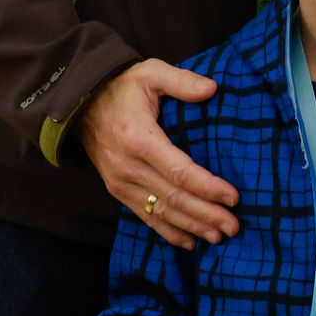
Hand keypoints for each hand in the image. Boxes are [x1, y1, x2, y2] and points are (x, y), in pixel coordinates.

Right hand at [77, 58, 238, 247]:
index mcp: (139, 138)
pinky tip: (189, 242)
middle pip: (173, 198)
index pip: (179, 171)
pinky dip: (168, 232)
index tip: (234, 197)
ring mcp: (120, 183)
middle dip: (206, 214)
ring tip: (219, 237)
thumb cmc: (122, 86)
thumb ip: (181, 81)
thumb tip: (212, 89)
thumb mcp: (150, 72)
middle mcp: (128, 167)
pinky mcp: (117, 190)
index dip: (207, 187)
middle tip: (234, 226)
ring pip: (161, 213)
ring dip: (191, 227)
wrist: (81, 101)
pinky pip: (145, 217)